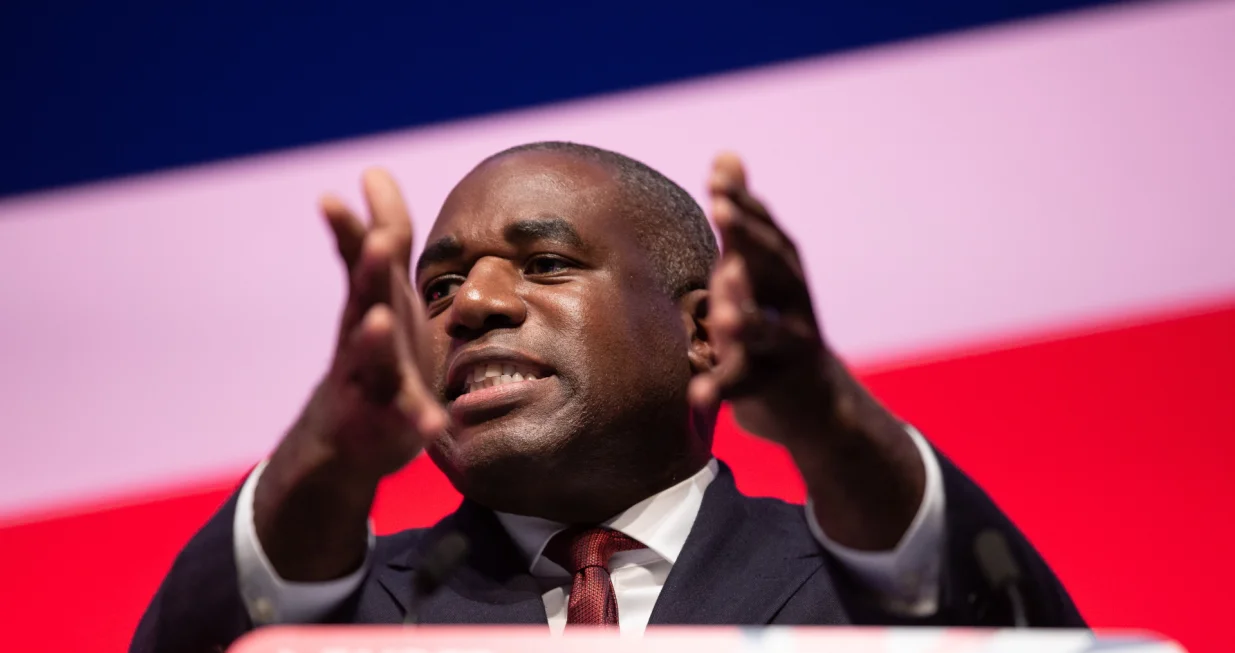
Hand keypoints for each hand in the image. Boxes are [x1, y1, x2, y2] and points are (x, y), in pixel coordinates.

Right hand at [301, 168, 448, 478]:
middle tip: (378, 244)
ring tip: (379, 320)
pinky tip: (435, 424)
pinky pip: (406, 419)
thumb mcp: (382, 289)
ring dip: (374, 340)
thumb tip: (374, 170)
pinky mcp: (390, 420)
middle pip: (364, 299)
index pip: (358, 259)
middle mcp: (365, 334)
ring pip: (371, 358)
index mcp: (371, 301)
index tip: (329, 198)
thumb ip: (381, 235)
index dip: (348, 229)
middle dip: (370, 271)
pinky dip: (417, 420)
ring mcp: (372, 378)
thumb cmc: (377, 346)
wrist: (350, 431)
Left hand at [689, 154, 924, 548]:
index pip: (770, 234)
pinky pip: (745, 389)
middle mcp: (795, 308)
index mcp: (786, 277)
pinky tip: (696, 394)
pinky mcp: (774, 390)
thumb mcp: (757, 273)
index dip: (748, 206)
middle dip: (751, 238)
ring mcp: (788, 351)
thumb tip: (727, 155)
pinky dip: (721, 389)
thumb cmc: (773, 326)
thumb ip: (741, 222)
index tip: (719, 177)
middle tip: (721, 210)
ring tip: (722, 312)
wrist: (815, 405)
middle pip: (778, 269)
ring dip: (748, 321)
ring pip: (769, 334)